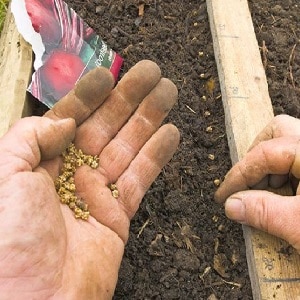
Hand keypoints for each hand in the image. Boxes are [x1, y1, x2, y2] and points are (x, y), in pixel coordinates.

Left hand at [0, 60, 179, 298]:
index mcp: (42, 162)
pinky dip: (157, 155)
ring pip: (129, 146)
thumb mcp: (3, 175)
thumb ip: (30, 137)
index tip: (108, 72)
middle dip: (129, 98)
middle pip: (106, 126)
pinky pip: (142, 177)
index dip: (89, 95)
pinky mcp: (119, 213)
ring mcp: (98, 192)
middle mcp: (71, 172)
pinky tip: (170, 134)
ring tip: (167, 93)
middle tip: (149, 72)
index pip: (71, 119)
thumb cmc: (10, 240)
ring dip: (149, 119)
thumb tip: (65, 121)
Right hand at [215, 114, 299, 252]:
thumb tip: (230, 206)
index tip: (224, 196)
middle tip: (248, 183)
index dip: (238, 175)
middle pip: (278, 131)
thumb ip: (263, 212)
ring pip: (288, 144)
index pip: (263, 153)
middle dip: (255, 156)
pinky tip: (285, 198)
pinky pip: (297, 160)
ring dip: (270, 167)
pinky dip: (285, 174)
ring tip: (266, 195)